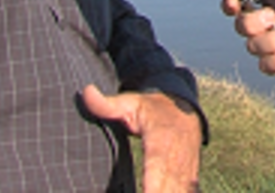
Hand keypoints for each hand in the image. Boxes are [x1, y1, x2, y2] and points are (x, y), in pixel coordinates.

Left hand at [82, 86, 201, 191]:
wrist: (184, 109)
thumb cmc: (151, 109)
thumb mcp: (130, 102)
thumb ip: (107, 104)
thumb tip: (85, 92)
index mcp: (161, 142)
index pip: (156, 170)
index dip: (152, 188)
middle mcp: (177, 160)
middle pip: (169, 190)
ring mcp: (186, 173)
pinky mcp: (189, 182)